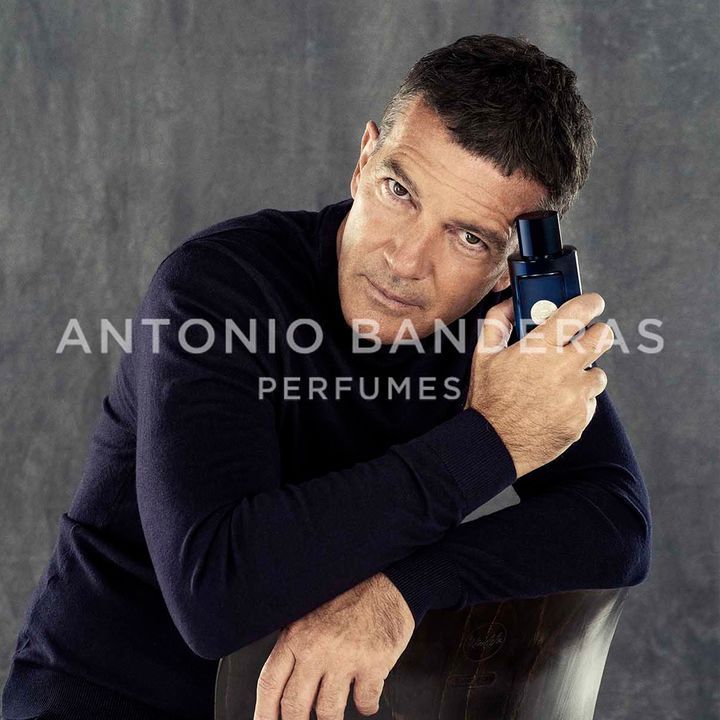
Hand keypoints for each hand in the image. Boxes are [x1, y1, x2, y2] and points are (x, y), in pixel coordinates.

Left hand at [253, 572, 414, 719]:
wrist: (387, 582)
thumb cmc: (349, 597)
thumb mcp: (310, 615)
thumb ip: (295, 647)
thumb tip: (283, 687)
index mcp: (296, 635)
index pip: (270, 683)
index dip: (264, 713)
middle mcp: (316, 648)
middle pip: (294, 706)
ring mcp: (344, 658)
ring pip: (328, 712)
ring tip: (335, 713)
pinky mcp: (373, 664)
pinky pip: (364, 703)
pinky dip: (366, 706)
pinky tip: (365, 699)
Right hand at [464, 292, 612, 478]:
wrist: (493, 444)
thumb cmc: (488, 399)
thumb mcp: (484, 355)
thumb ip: (498, 321)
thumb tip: (512, 302)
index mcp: (539, 349)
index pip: (578, 313)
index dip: (591, 302)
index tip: (593, 302)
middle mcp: (562, 369)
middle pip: (602, 338)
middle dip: (597, 333)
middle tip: (585, 338)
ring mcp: (574, 395)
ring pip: (599, 373)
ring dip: (584, 373)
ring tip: (560, 381)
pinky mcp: (580, 418)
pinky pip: (590, 402)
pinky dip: (578, 400)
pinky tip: (556, 404)